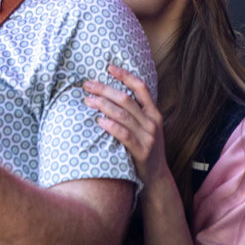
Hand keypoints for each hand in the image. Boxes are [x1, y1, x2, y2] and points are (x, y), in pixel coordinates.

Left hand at [83, 64, 168, 183]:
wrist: (156, 177)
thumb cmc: (145, 149)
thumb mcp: (146, 128)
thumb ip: (135, 113)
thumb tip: (111, 95)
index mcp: (154, 113)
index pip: (141, 87)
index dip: (125, 75)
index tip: (108, 67)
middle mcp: (152, 122)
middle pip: (126, 99)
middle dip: (105, 89)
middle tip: (88, 85)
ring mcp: (148, 137)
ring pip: (123, 114)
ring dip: (103, 105)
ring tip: (87, 101)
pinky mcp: (142, 151)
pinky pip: (124, 135)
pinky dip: (111, 125)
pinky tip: (99, 121)